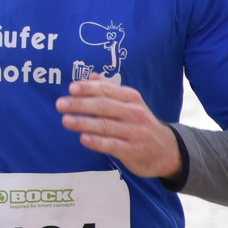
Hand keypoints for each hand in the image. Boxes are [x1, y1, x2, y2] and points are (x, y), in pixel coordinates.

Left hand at [55, 80, 181, 178]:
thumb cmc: (140, 124)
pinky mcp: (133, 151)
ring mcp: (134, 132)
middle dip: (80, 104)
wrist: (167, 151)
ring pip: (106, 126)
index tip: (71, 88)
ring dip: (84, 122)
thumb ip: (110, 90)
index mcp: (131, 98)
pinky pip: (112, 145)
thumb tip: (92, 76)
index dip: (88, 89)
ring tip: (66, 120)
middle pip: (104, 106)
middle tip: (60, 104)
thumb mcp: (130, 104)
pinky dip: (97, 142)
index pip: (107, 90)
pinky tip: (83, 139)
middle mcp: (134, 113)